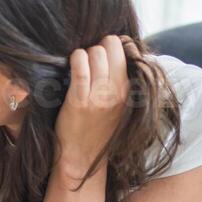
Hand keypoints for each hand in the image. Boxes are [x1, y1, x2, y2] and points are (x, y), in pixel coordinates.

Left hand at [55, 35, 131, 179]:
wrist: (83, 156)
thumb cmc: (96, 127)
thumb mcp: (117, 104)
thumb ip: (118, 81)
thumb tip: (114, 50)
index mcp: (129, 90)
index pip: (125, 51)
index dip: (111, 44)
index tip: (101, 51)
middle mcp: (117, 91)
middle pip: (110, 47)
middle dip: (97, 46)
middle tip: (88, 58)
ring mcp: (100, 96)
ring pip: (96, 53)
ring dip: (84, 52)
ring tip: (78, 63)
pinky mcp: (80, 101)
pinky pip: (80, 69)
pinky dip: (75, 59)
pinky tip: (72, 62)